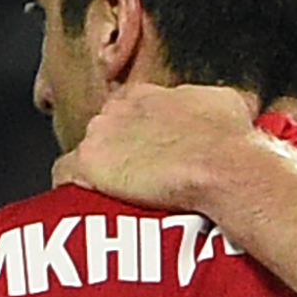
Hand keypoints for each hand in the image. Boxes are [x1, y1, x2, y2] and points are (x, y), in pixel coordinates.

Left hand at [53, 81, 264, 209]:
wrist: (224, 166)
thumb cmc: (231, 141)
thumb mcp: (229, 106)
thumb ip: (210, 103)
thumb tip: (221, 107)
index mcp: (149, 94)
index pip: (128, 110)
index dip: (137, 134)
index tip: (148, 152)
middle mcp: (120, 107)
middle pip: (105, 129)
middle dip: (117, 151)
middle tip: (136, 176)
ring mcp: (102, 133)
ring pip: (88, 150)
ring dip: (99, 170)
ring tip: (114, 194)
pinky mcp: (92, 162)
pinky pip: (65, 172)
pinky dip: (72, 186)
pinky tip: (81, 201)